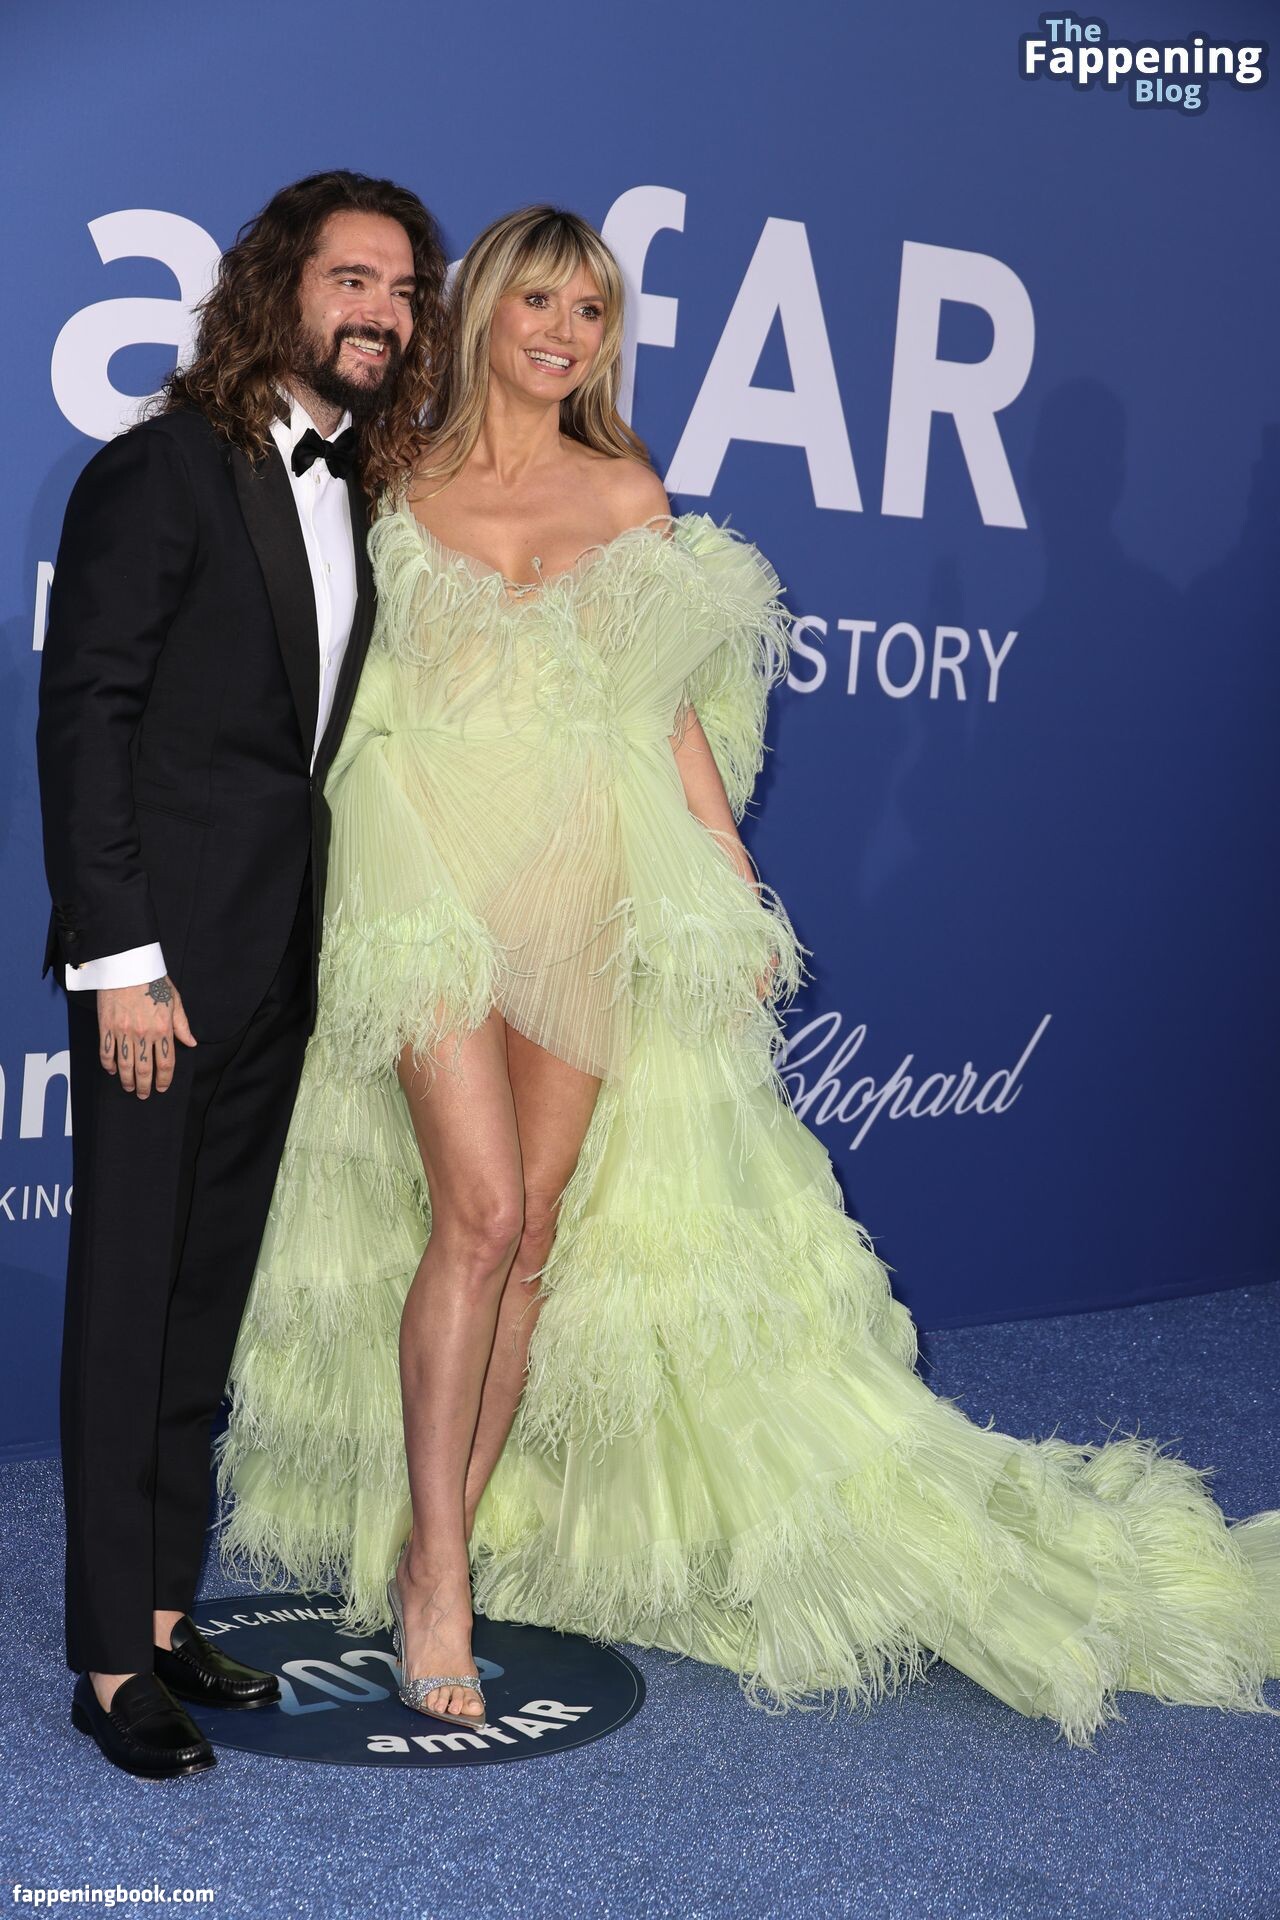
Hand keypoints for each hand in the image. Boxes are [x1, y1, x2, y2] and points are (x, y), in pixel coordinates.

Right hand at [98, 977, 196, 1097]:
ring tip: (129, 1087)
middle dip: (144, 1086)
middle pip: (144, 1069)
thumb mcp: (174, 1000)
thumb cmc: (153, 980)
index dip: (165, 1078)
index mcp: (163, 1028)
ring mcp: (123, 1032)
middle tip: (143, 1095)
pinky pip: (106, 1052)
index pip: (166, 1062)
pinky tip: (113, 1071)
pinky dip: (109, 1065)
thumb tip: (191, 1042)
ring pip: (125, 1065)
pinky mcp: (106, 1026)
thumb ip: (182, 1024)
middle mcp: (144, 1034)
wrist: (127, 966)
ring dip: (127, 1080)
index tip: (162, 1087)